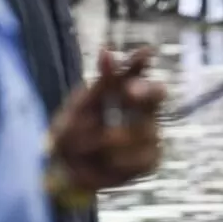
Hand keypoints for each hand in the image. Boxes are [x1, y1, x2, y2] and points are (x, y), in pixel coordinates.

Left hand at [48, 48, 166, 192]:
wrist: (66, 171)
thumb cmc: (71, 133)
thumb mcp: (81, 106)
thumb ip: (100, 83)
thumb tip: (107, 50)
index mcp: (123, 93)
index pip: (138, 71)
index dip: (143, 62)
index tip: (147, 51)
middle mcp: (141, 110)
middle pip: (157, 93)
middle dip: (146, 92)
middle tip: (130, 92)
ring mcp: (150, 134)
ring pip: (142, 129)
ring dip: (110, 139)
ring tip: (86, 148)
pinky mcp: (151, 158)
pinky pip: (141, 156)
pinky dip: (119, 159)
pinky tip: (106, 162)